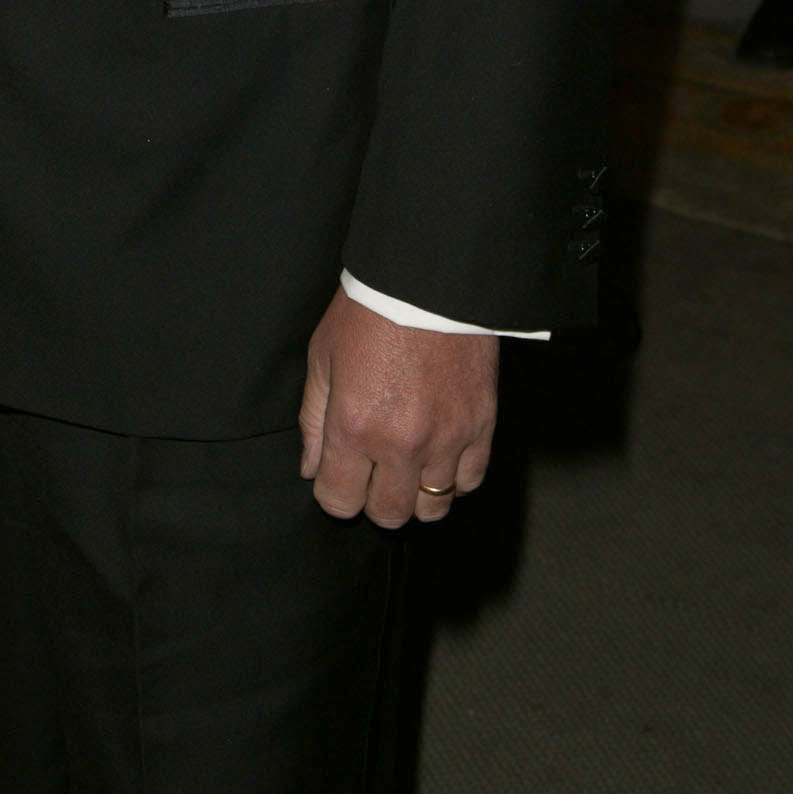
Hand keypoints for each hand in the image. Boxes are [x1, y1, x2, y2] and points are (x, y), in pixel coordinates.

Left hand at [298, 288, 497, 527]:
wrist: (427, 279)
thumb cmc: (368, 311)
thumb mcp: (322, 358)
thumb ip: (313, 419)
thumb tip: (312, 468)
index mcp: (354, 426)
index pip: (339, 501)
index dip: (332, 493)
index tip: (336, 476)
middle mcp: (401, 443)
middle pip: (387, 514)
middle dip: (373, 500)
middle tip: (371, 472)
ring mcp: (446, 439)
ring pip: (432, 508)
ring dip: (415, 494)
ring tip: (406, 466)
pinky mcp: (480, 426)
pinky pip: (469, 482)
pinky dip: (453, 478)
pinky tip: (438, 456)